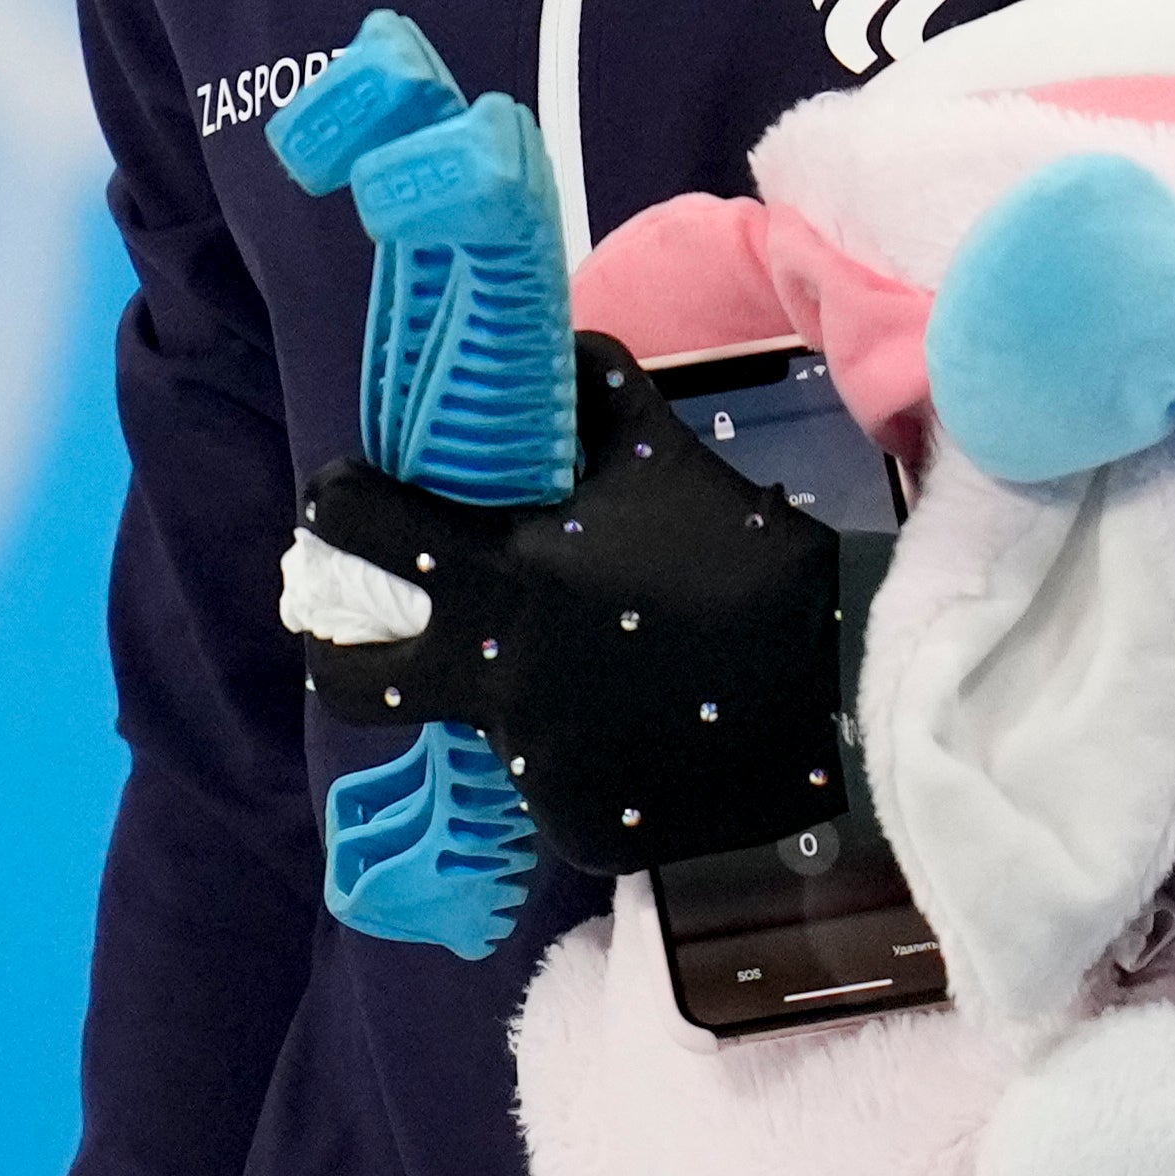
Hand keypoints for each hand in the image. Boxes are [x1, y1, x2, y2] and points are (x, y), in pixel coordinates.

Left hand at [292, 339, 853, 876]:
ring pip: (479, 727)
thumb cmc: (742, 557)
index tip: (340, 501)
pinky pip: (554, 786)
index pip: (359, 529)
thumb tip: (550, 349)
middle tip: (356, 634)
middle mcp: (493, 679)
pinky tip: (643, 731)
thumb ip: (592, 396)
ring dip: (512, 697)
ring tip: (598, 676)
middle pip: (349, 683)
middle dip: (335, 651)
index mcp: (501, 577)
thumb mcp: (663, 454)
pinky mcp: (575, 826)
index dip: (336, 505)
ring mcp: (531, 765)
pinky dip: (583, 757)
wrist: (839, 684)